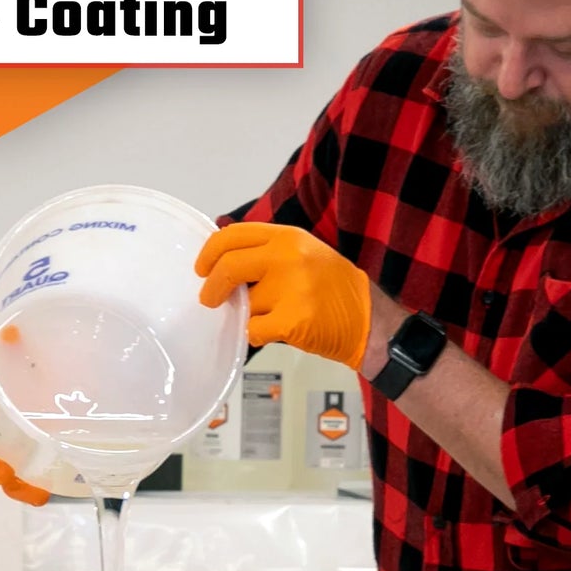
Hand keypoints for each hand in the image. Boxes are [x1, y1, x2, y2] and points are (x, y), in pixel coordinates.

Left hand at [195, 222, 370, 367]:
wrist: (369, 319)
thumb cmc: (334, 288)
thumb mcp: (305, 252)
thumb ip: (268, 251)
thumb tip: (223, 258)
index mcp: (288, 237)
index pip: (233, 235)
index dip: (210, 252)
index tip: (202, 268)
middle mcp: (288, 257)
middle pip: (229, 267)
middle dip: (212, 286)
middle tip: (210, 299)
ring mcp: (291, 289)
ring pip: (245, 304)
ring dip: (249, 314)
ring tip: (273, 316)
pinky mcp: (292, 320)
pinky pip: (253, 329)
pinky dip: (256, 335)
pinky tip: (273, 332)